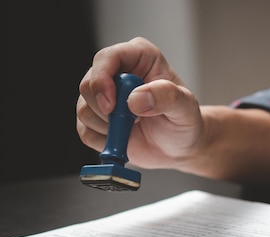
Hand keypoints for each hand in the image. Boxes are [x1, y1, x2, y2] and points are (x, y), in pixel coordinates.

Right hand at [76, 37, 206, 169]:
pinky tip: (125, 139)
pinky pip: (85, 131)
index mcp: (139, 56)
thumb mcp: (186, 107)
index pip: (107, 58)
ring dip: (108, 128)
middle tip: (135, 122)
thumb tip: (136, 99)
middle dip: (107, 111)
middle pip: (88, 84)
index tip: (112, 106)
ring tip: (134, 128)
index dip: (102, 80)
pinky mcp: (96, 118)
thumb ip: (166, 97)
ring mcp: (104, 95)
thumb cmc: (185, 121)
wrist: (180, 146)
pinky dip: (103, 141)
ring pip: (84, 109)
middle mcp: (116, 71)